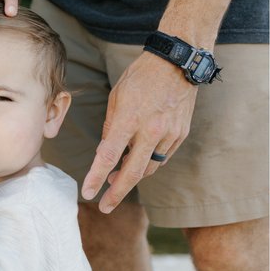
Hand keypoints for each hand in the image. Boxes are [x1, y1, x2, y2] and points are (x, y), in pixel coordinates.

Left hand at [82, 52, 197, 212]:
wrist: (177, 64)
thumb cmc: (142, 77)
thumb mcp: (117, 98)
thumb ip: (111, 127)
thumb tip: (107, 152)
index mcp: (130, 118)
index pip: (110, 155)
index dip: (97, 176)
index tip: (88, 192)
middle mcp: (151, 130)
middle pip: (133, 172)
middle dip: (117, 193)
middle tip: (105, 206)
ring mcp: (169, 134)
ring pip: (149, 167)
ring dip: (133, 175)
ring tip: (117, 178)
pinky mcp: (180, 134)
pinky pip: (163, 156)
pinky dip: (149, 161)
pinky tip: (140, 159)